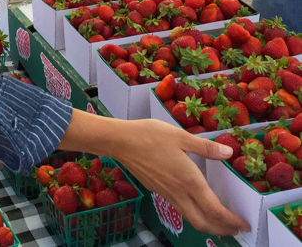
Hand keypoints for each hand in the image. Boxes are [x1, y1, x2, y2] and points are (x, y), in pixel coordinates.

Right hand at [57, 111, 249, 236]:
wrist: (120, 141)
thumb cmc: (150, 136)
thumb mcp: (180, 136)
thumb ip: (205, 147)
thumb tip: (229, 154)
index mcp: (189, 182)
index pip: (215, 211)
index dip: (232, 221)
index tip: (244, 224)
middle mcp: (179, 193)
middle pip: (203, 223)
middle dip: (222, 230)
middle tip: (235, 229)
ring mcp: (166, 194)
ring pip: (191, 218)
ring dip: (208, 224)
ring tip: (219, 220)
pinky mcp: (157, 190)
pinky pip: (180, 209)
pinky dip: (194, 214)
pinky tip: (194, 203)